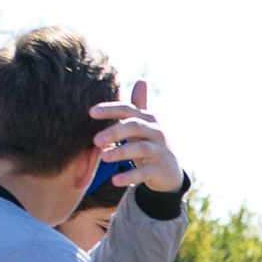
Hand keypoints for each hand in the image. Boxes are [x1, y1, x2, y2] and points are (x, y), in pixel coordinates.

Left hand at [88, 79, 181, 193]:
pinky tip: (114, 181)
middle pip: (134, 127)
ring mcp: (159, 151)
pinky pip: (144, 172)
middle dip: (114, 132)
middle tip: (95, 140)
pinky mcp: (160, 169)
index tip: (91, 112)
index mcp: (147, 119)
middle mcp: (155, 132)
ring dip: (121, 152)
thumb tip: (142, 80)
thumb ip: (140, 105)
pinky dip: (130, 176)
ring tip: (103, 157)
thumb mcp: (145, 124)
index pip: (128, 110)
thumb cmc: (150, 143)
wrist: (169, 170)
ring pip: (140, 149)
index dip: (110, 110)